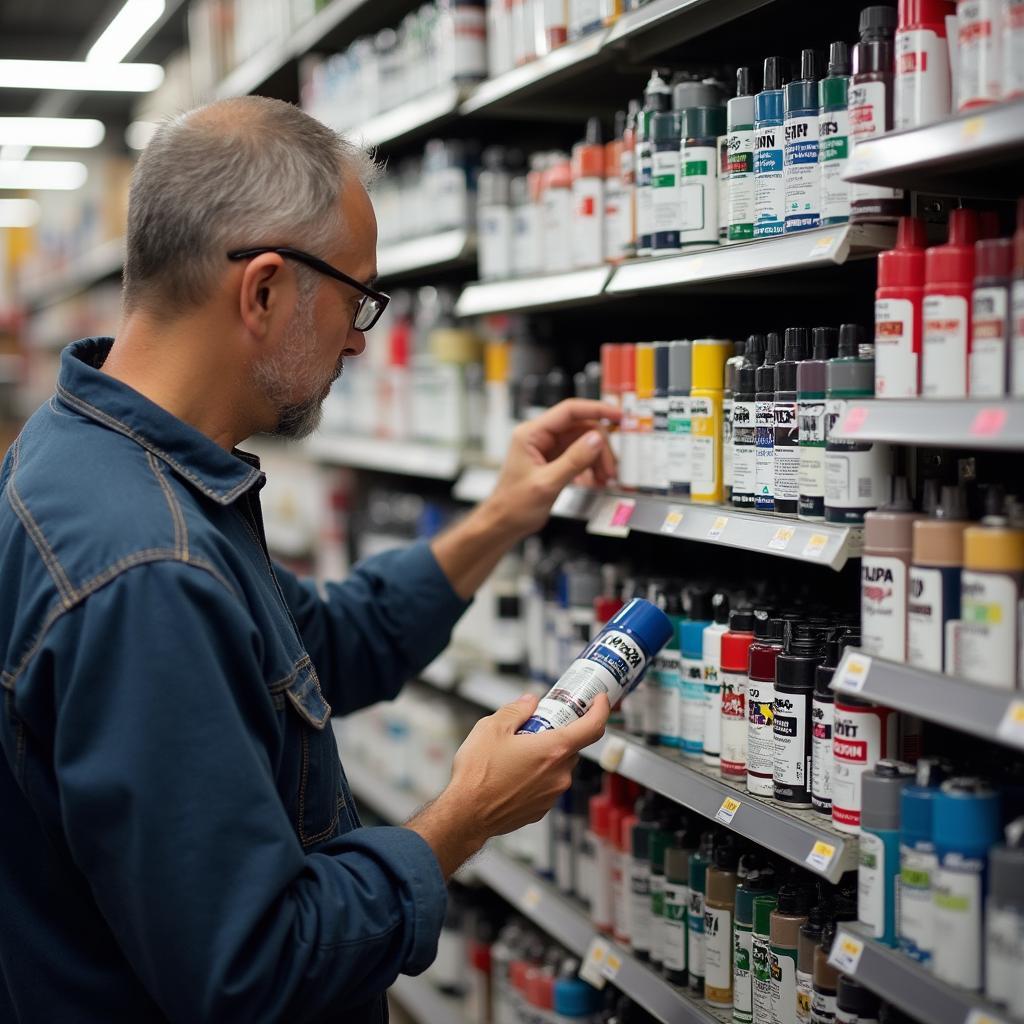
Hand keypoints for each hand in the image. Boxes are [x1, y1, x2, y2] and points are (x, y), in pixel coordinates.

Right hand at [406, 692, 609, 875]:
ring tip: (516, 752)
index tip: (599, 700)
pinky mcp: (541, 810)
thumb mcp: (492, 727)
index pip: (592, 727)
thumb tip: (529, 702)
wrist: (466, 815)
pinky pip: (547, 785)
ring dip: (546, 756)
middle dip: (558, 733)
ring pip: (558, 766)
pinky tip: (512, 773)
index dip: (601, 709)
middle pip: (572, 746)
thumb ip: (516, 710)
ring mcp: (552, 794)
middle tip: (537, 726)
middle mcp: (559, 774)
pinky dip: (537, 776)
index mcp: (553, 749)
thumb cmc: (478, 774)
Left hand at [483, 399, 618, 540]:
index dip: (596, 410)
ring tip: (603, 479)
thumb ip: (573, 460)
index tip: (617, 415)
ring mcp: (547, 448)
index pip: (569, 411)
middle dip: (599, 447)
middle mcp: (539, 437)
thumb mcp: (547, 483)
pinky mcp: (554, 460)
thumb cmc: (513, 506)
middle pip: (581, 428)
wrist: (504, 523)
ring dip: (597, 459)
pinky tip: (594, 481)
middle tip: (609, 468)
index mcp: (531, 434)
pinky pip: (579, 456)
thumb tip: (596, 440)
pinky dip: (590, 467)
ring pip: (583, 442)